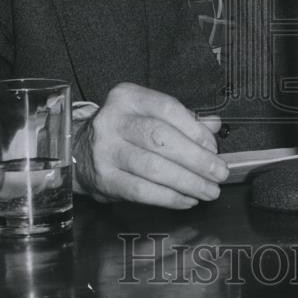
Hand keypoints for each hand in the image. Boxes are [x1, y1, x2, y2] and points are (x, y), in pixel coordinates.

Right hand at [72, 82, 227, 208]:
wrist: (78, 151)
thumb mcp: (147, 114)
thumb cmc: (123, 131)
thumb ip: (181, 118)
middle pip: (161, 138)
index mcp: (127, 97)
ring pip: (154, 167)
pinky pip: (142, 191)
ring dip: (188, 182)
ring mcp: (106, 151)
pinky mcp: (104, 179)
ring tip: (209, 190)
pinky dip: (170, 198)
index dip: (195, 130)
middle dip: (196, 159)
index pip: (167, 108)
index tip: (213, 147)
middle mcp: (113, 120)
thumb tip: (215, 126)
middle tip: (219, 173)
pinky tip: (187, 200)